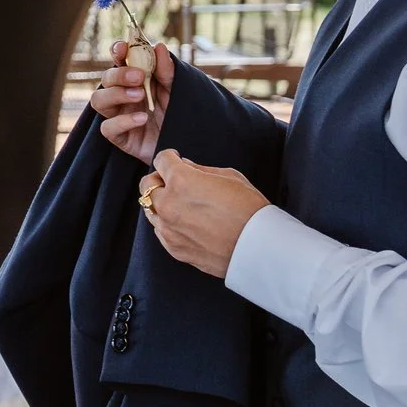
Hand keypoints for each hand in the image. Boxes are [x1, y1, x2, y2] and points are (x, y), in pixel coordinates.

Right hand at [93, 40, 172, 162]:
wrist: (188, 143)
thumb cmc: (179, 113)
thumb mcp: (177, 90)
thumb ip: (167, 71)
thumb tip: (159, 47)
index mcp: (134, 80)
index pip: (118, 61)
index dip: (116, 52)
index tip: (123, 49)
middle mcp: (122, 95)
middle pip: (106, 79)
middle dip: (119, 75)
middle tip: (139, 77)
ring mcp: (118, 115)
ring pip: (98, 100)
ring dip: (116, 94)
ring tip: (139, 96)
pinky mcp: (119, 137)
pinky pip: (107, 127)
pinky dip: (122, 121)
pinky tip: (142, 119)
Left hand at [139, 148, 267, 277]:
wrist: (259, 249)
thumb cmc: (250, 210)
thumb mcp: (229, 177)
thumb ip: (200, 169)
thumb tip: (184, 166)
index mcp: (181, 181)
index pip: (160, 160)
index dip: (169, 157)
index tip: (174, 159)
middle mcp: (169, 204)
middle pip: (146, 184)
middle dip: (158, 178)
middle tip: (171, 180)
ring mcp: (168, 228)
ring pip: (150, 208)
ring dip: (160, 202)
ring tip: (180, 203)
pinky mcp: (173, 247)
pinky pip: (160, 230)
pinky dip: (167, 222)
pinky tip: (184, 222)